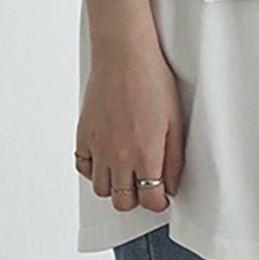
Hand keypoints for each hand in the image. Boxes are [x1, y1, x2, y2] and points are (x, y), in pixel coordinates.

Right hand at [75, 40, 184, 213]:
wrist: (124, 57)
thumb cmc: (152, 82)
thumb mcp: (175, 123)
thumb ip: (174, 160)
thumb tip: (171, 185)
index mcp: (146, 154)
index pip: (149, 201)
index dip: (158, 202)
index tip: (161, 195)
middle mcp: (119, 156)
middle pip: (123, 202)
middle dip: (137, 198)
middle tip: (145, 184)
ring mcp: (98, 147)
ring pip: (102, 190)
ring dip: (115, 186)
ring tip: (127, 171)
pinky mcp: (83, 136)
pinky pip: (83, 167)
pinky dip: (94, 170)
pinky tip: (107, 159)